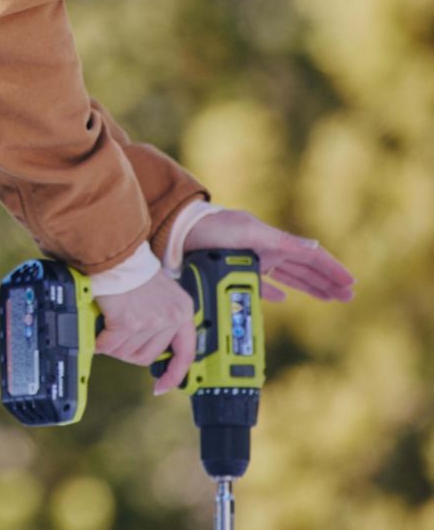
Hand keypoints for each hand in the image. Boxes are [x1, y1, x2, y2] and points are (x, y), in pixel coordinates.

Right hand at [92, 269, 196, 392]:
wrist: (117, 255)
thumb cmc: (133, 269)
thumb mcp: (161, 293)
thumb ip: (162, 318)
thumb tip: (147, 344)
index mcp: (182, 311)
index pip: (185, 353)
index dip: (174, 374)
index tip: (162, 387)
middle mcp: (171, 318)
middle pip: (147, 356)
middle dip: (128, 351)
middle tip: (116, 337)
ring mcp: (150, 321)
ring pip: (126, 352)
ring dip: (112, 344)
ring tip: (107, 327)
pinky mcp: (128, 322)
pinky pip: (109, 345)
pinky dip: (99, 342)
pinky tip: (97, 331)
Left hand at [182, 208, 354, 304]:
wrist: (179, 232)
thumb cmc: (214, 229)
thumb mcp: (248, 233)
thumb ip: (279, 242)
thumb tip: (313, 246)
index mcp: (274, 241)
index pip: (312, 256)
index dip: (332, 269)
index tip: (350, 283)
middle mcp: (268, 251)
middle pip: (305, 269)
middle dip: (327, 282)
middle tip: (348, 296)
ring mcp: (254, 261)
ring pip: (290, 277)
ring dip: (310, 288)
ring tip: (329, 298)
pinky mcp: (237, 271)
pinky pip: (263, 284)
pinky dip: (274, 293)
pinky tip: (284, 300)